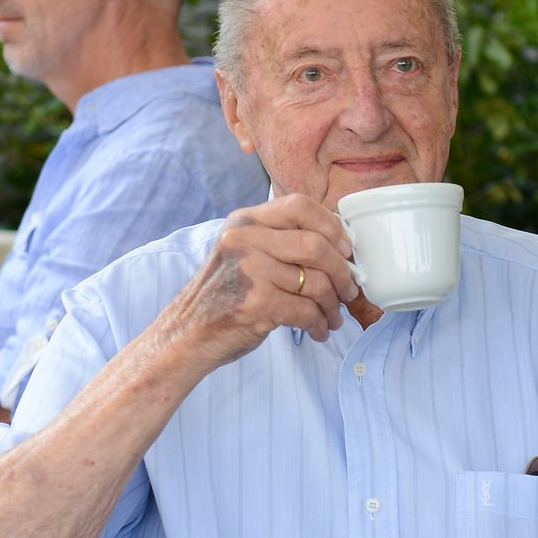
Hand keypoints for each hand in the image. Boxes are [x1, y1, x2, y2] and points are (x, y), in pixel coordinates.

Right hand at [156, 197, 359, 370]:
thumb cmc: (224, 294)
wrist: (188, 332)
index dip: (333, 226)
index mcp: (245, 221)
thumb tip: (339, 242)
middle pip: (316, 246)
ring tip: (333, 316)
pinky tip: (318, 330)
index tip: (346, 248)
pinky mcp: (257, 304)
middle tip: (349, 290)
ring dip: (333, 305)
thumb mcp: (242, 251)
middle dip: (342, 272)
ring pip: (316, 283)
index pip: (300, 205)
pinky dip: (320, 324)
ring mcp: (250, 271)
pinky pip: (307, 311)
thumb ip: (279, 239)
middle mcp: (245, 240)